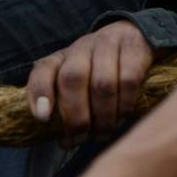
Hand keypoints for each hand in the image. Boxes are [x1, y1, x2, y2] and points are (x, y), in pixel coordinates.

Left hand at [25, 21, 152, 144]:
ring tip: (102, 134)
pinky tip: (122, 118)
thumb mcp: (79, 80)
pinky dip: (124, 106)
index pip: (43, 70)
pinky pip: (129, 81)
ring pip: (103, 84)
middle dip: (75, 115)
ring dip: (102, 117)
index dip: (40, 93)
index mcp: (63, 57)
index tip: (43, 118)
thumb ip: (67, 105)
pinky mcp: (135, 48)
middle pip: (73, 78)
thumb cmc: (100, 68)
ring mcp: (109, 44)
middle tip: (80, 138)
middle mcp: (83, 47)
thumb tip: (67, 142)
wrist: (135, 35)